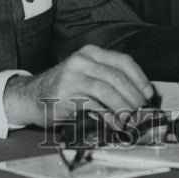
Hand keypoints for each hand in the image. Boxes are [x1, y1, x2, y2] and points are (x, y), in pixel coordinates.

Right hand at [3, 45, 152, 126]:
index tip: (148, 94)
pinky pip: (94, 106)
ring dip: (124, 108)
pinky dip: (109, 117)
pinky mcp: (66, 95)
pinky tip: (115, 125)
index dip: (140, 79)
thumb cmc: (63, 88)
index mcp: (90, 53)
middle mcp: (82, 61)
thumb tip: (137, 95)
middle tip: (141, 111)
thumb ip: (106, 79)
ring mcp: (73, 76)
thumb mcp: (84, 74)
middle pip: (118, 77)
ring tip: (131, 120)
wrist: (29, 97)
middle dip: (134, 96)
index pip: (123, 61)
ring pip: (108, 91)